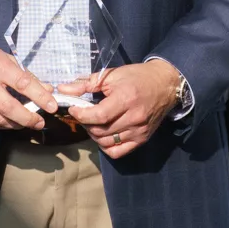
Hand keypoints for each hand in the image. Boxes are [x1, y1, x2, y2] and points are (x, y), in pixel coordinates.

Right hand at [0, 36, 55, 130]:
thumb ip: (24, 74)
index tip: (53, 105)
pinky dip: (3, 125)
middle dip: (28, 118)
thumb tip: (46, 89)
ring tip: (28, 123)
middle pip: (10, 108)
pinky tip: (11, 123)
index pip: (23, 83)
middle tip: (40, 122)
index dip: (40, 96)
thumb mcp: (2, 57)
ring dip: (17, 124)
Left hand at [60, 59, 182, 158]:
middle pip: (100, 131)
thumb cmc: (137, 76)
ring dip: (94, 135)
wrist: (165, 84)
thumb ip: (86, 84)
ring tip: (93, 123)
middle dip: (85, 124)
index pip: (98, 116)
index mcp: (126, 99)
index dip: (81, 115)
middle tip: (82, 114)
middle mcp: (134, 118)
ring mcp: (139, 131)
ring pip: (107, 142)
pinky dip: (106, 146)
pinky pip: (118, 152)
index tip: (73, 109)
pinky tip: (104, 135)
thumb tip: (63, 90)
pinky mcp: (142, 139)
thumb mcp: (111, 75)